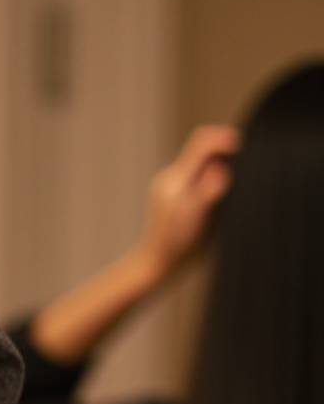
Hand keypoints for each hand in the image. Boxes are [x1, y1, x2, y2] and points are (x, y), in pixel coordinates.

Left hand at [136, 123, 240, 280]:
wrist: (156, 265)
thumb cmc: (176, 244)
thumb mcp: (195, 215)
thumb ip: (208, 188)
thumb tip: (221, 167)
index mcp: (176, 176)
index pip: (202, 141)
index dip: (225, 138)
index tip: (245, 147)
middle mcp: (173, 177)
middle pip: (204, 151)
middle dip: (226, 153)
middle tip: (246, 166)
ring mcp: (174, 187)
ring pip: (203, 165)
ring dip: (222, 167)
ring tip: (238, 182)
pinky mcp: (177, 198)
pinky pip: (200, 179)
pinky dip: (215, 180)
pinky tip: (225, 195)